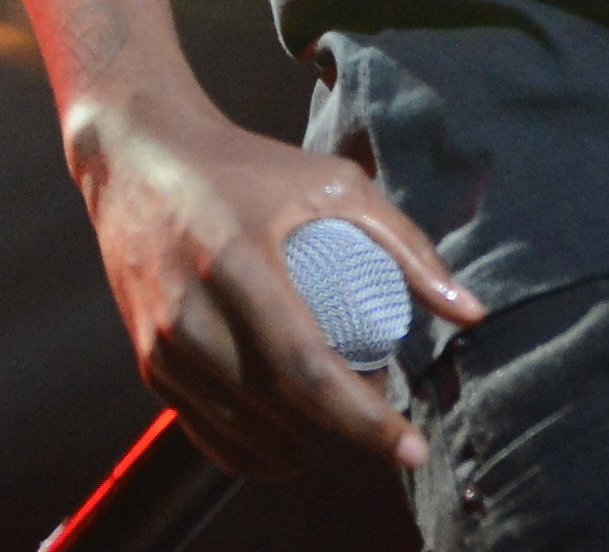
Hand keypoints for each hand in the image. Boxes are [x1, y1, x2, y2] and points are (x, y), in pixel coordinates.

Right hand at [70, 92, 484, 474]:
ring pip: (247, 431)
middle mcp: (192, 309)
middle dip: (343, 432)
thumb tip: (470, 313)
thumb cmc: (246, 167)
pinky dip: (256, 452)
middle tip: (380, 412)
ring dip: (304, 445)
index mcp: (239, 260)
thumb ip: (406, 245)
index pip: (307, 368)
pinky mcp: (148, 361)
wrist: (138, 156)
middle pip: (280, 410)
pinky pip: (209, 434)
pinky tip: (291, 440)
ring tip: (337, 418)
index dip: (363, 419)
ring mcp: (163, 341)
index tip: (412, 448)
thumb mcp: (333, 184)